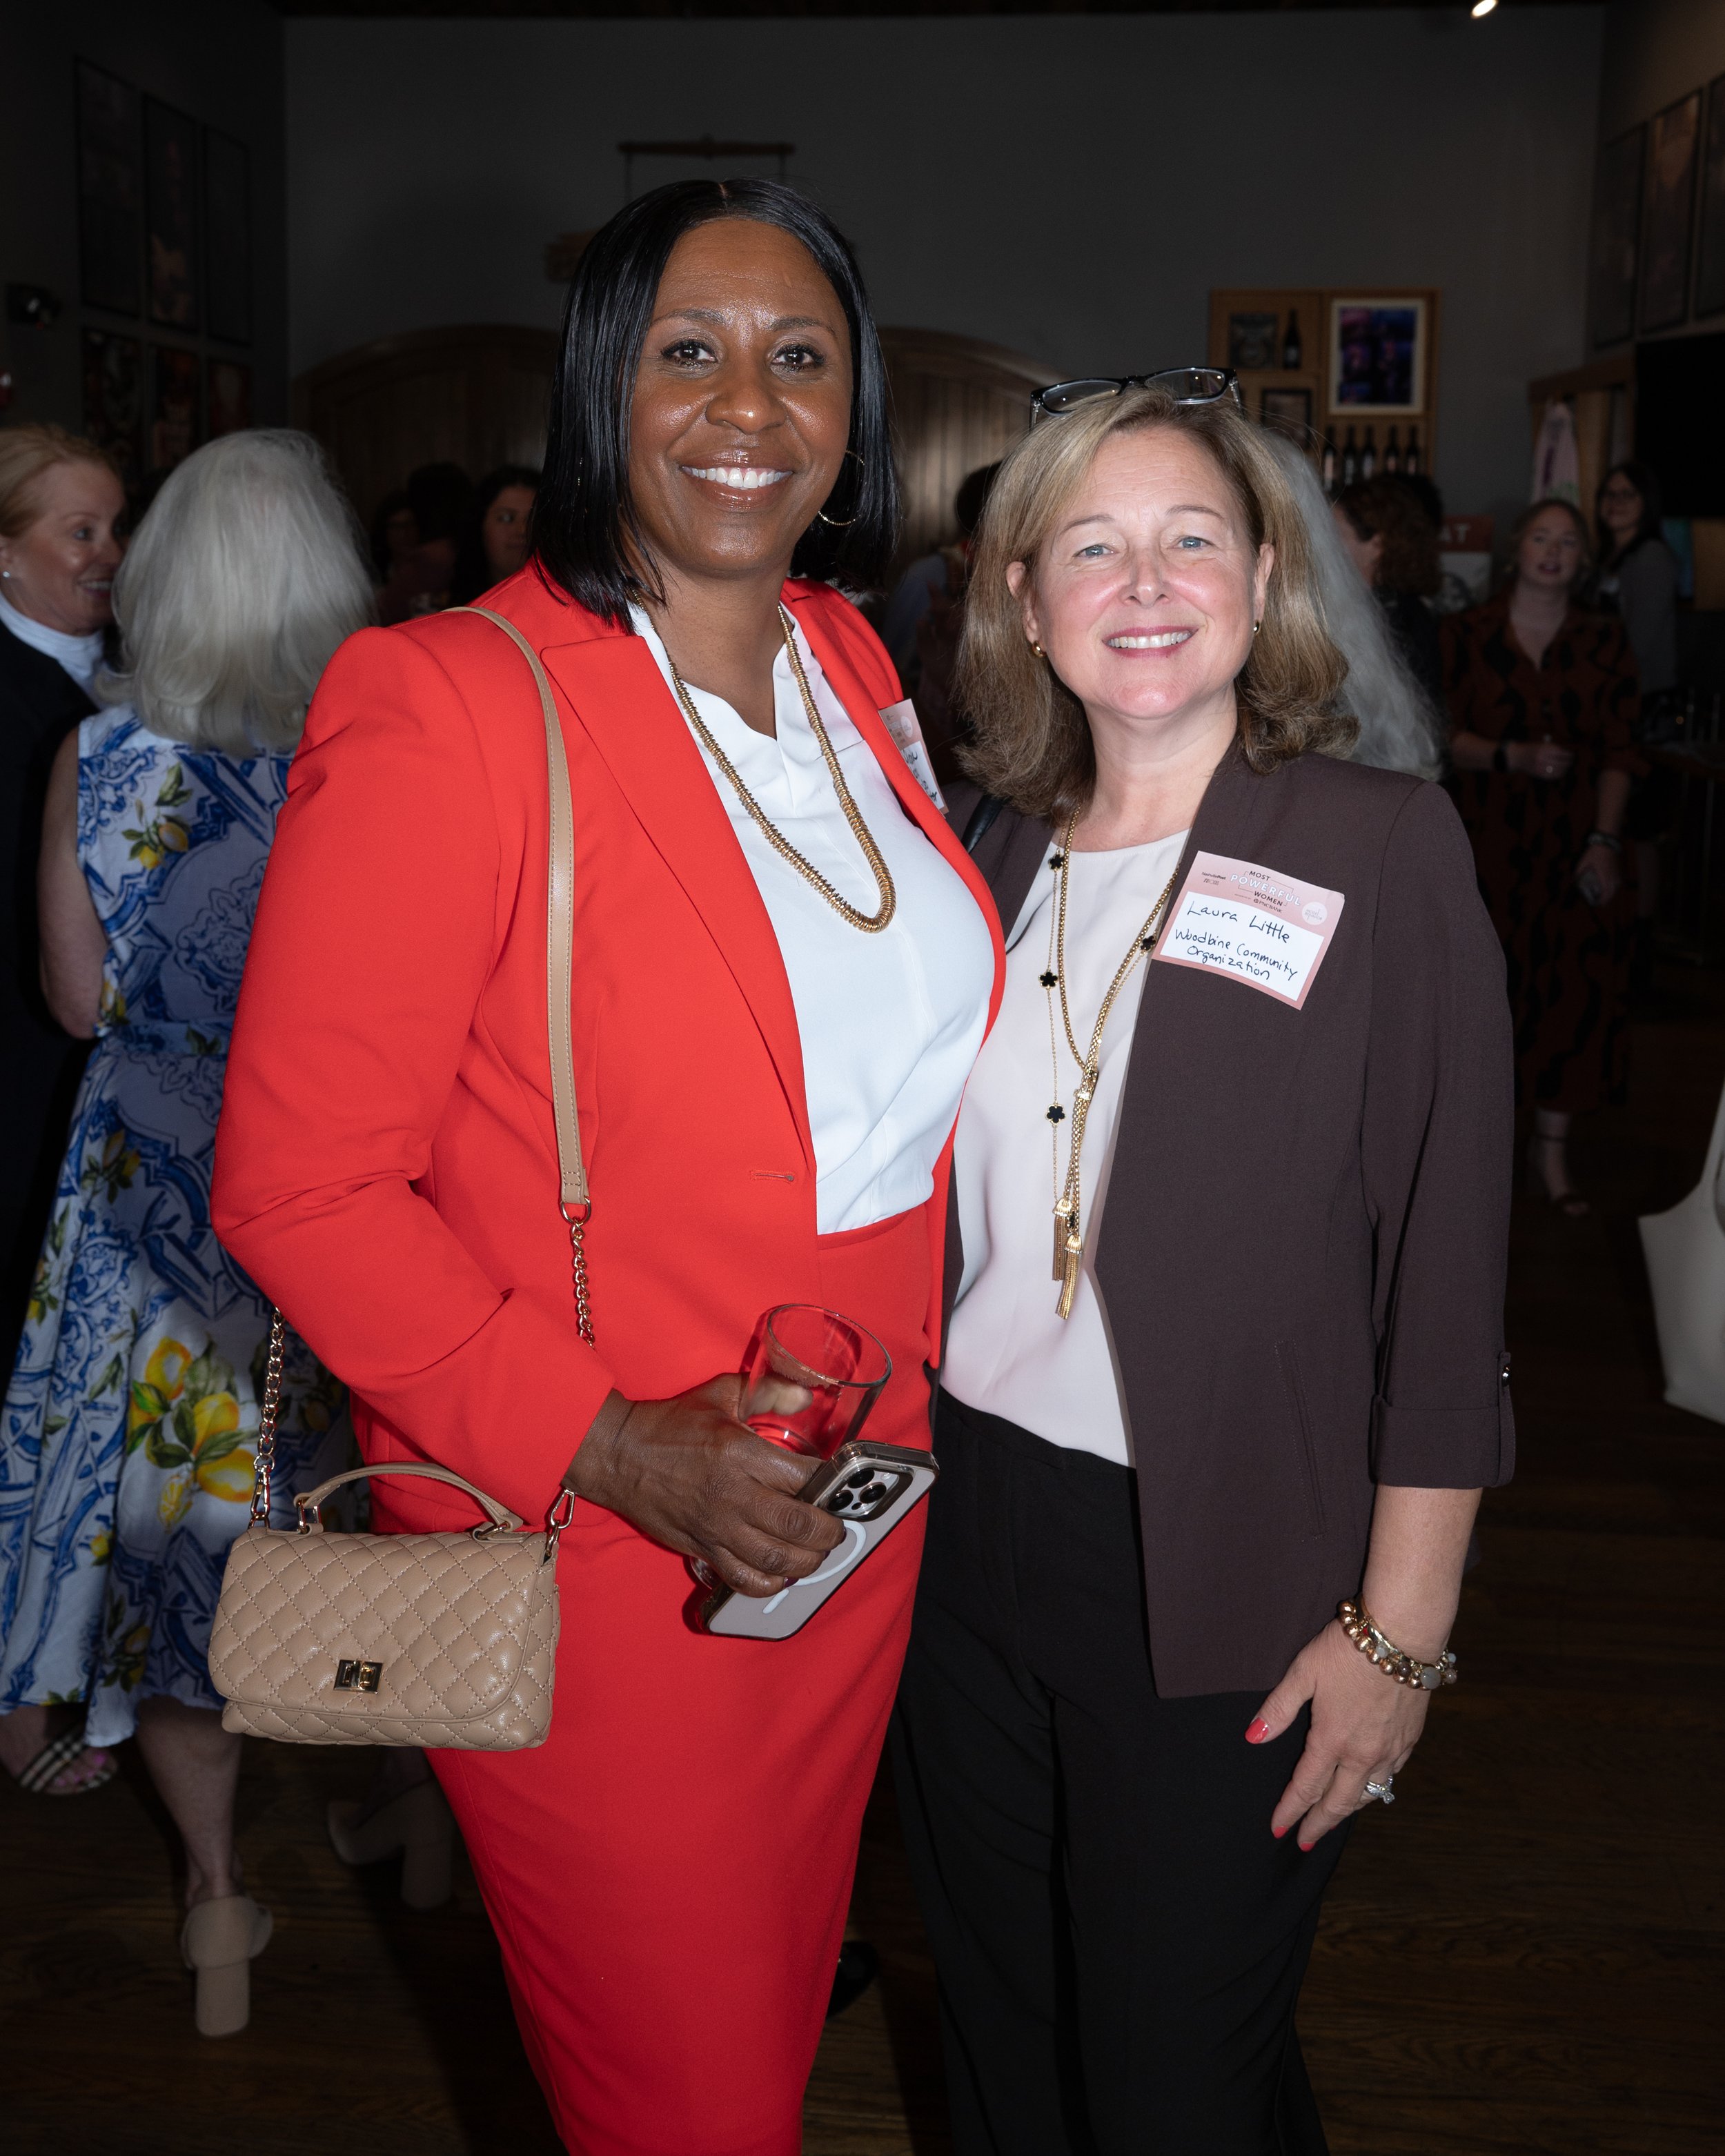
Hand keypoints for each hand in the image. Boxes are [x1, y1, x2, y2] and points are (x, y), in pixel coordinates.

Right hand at [565, 1375, 842, 1595]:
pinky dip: (768, 1584)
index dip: (831, 1484)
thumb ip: (769, 1393)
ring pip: (776, 1559)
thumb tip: (806, 1396)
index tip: (838, 1485)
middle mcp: (735, 1494)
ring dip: (807, 1562)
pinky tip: (779, 1573)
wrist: (619, 1455)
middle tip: (837, 1528)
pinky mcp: (702, 1548)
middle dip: (829, 1532)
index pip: (805, 1476)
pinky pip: (743, 1579)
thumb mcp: (722, 1394)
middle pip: (799, 1525)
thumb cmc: (671, 1425)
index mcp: (743, 1453)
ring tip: (816, 1553)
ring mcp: (718, 1527)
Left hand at [1247, 1620, 1429, 1848]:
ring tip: (1332, 1820)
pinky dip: (1375, 1790)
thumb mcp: (1303, 1672)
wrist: (1402, 1637)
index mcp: (1331, 1740)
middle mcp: (1362, 1754)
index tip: (1277, 1829)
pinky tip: (1370, 1790)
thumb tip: (1253, 1738)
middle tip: (1304, 1841)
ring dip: (1347, 1810)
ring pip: (1367, 1794)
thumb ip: (1278, 1709)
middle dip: (1319, 1824)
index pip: (1306, 1787)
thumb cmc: (1347, 1651)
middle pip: (1338, 1802)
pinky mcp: (1410, 1740)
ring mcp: (1390, 1750)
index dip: (1290, 1810)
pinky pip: (1390, 1777)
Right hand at [1511, 739, 1572, 781]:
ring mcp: (1540, 766)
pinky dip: (1558, 775)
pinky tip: (1561, 773)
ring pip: (1557, 770)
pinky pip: (1551, 776)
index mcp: (1545, 748)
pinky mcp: (1538, 773)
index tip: (1572, 755)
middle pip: (1560, 761)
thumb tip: (1567, 756)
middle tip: (1571, 762)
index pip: (1561, 752)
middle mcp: (1543, 757)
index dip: (1568, 755)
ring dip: (1564, 769)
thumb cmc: (1532, 749)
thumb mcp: (1542, 745)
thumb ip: (1553, 750)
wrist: (1517, 756)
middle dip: (1568, 762)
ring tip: (1567, 768)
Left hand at [1576, 842, 1620, 905]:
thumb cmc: (1594, 852)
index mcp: (1604, 876)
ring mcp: (1617, 871)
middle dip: (1607, 899)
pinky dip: (1615, 885)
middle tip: (1602, 903)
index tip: (1598, 904)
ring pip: (1617, 886)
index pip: (1606, 892)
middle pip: (1613, 892)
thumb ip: (1579, 873)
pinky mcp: (1619, 867)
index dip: (1603, 900)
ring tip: (1606, 895)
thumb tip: (1574, 881)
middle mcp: (1613, 876)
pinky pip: (1619, 880)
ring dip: (1612, 892)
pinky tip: (1610, 885)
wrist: (1606, 841)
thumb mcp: (1583, 863)